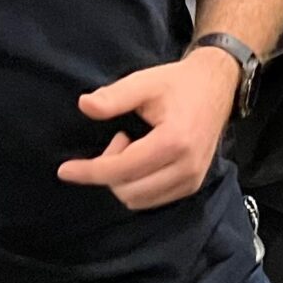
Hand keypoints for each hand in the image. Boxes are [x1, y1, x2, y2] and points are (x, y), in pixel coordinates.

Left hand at [59, 47, 239, 208]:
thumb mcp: (145, 82)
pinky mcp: (194, 185)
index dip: (89, 171)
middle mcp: (186, 166)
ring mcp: (193, 179)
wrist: (217, 86)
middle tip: (117, 138)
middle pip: (128, 190)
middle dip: (109, 170)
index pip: (121, 169)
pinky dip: (137, 185)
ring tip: (131, 147)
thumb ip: (114, 96)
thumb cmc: (178, 83)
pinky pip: (153, 200)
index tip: (64, 170)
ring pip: (139, 200)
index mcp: (174, 141)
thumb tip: (84, 106)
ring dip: (123, 179)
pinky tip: (142, 159)